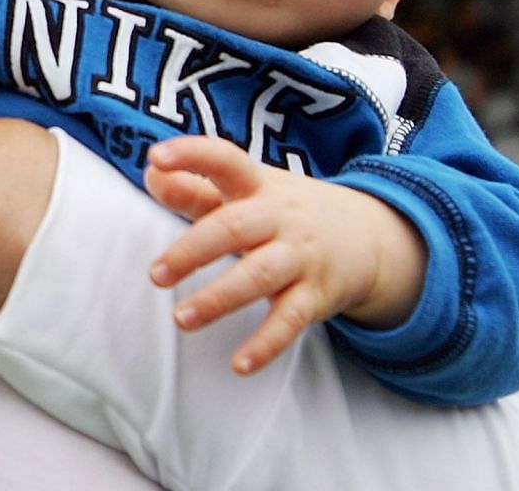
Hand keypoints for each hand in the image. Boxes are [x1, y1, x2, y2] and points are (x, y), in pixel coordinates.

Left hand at [144, 136, 425, 375]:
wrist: (368, 237)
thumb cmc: (283, 212)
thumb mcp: (246, 193)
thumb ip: (194, 188)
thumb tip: (150, 174)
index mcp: (256, 185)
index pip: (225, 159)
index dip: (191, 154)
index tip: (155, 157)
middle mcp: (280, 217)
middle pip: (234, 227)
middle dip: (193, 250)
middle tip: (155, 274)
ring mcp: (301, 256)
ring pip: (260, 275)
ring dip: (219, 299)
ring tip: (181, 318)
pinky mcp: (317, 295)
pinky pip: (291, 321)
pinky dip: (266, 344)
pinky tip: (240, 364)